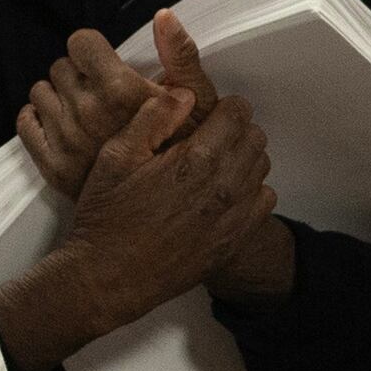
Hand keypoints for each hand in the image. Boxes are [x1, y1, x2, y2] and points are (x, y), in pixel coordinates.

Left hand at [17, 29, 169, 198]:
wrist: (167, 215)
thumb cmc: (185, 154)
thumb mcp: (196, 100)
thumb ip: (180, 54)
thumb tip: (164, 16)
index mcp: (120, 91)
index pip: (79, 42)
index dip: (93, 52)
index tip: (104, 66)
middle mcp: (87, 112)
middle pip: (60, 67)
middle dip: (79, 76)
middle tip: (101, 95)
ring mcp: (65, 140)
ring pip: (41, 92)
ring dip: (59, 98)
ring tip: (86, 113)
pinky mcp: (51, 165)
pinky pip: (26, 123)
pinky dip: (40, 121)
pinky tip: (64, 127)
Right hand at [60, 68, 274, 326]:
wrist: (108, 277)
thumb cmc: (107, 216)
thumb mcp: (116, 156)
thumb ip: (152, 117)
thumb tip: (184, 94)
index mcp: (195, 161)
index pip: (238, 113)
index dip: (225, 106)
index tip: (211, 111)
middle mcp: (222, 188)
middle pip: (255, 138)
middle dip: (236, 129)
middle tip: (211, 134)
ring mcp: (231, 218)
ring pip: (261, 168)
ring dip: (243, 157)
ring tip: (215, 161)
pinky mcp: (233, 241)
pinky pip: (264, 201)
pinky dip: (250, 190)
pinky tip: (224, 191)